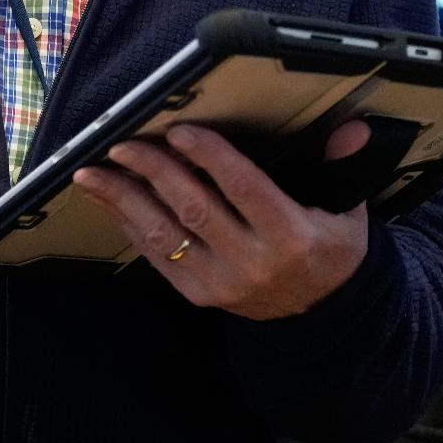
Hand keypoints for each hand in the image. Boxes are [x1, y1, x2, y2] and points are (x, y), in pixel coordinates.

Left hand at [71, 121, 370, 320]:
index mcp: (291, 235)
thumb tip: (350, 128)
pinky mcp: (199, 295)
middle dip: (153, 171)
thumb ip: (343, 166)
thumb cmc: (330, 248)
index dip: (209, 156)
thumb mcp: (347, 209)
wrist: (322, 314)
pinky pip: (156, 256)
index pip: (243, 188)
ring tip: (92, 173)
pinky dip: (130, 224)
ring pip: (165, 235)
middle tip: (123, 143)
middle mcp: (253, 262)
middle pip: (194, 208)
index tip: (179, 129)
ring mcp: (221, 283)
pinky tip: (109, 200)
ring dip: (124, 201)